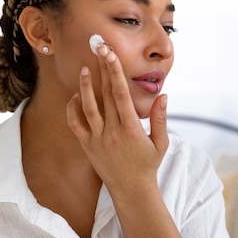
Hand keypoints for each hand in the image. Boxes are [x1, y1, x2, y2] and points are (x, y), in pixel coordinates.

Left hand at [66, 45, 168, 197]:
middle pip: (105, 95)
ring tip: (84, 67)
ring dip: (85, 86)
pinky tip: (77, 95)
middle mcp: (112, 133)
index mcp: (131, 129)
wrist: (131, 191)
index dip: (115, 71)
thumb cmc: (148, 165)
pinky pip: (76, 124)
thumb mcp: (161, 143)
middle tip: (98, 47)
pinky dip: (74, 109)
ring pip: (88, 108)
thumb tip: (163, 95)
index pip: (121, 94)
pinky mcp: (87, 146)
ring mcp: (98, 140)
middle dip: (102, 69)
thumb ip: (160, 119)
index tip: (110, 53)